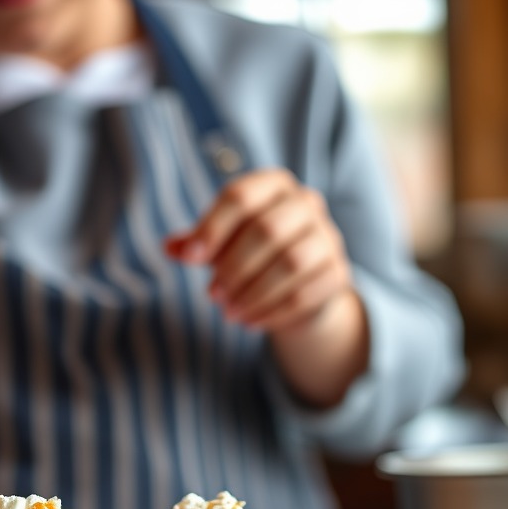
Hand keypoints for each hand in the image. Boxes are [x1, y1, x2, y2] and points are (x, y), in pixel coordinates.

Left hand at [165, 168, 354, 331]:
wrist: (299, 287)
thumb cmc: (250, 255)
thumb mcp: (219, 245)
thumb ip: (195, 244)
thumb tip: (170, 248)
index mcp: (273, 186)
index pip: (240, 196)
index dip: (211, 227)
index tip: (188, 258)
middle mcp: (306, 203)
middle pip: (267, 229)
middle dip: (233, 266)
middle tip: (211, 294)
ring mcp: (327, 237)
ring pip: (290, 263)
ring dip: (253, 292)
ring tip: (228, 312)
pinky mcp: (337, 273)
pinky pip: (305, 294)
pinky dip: (272, 311)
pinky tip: (250, 322)